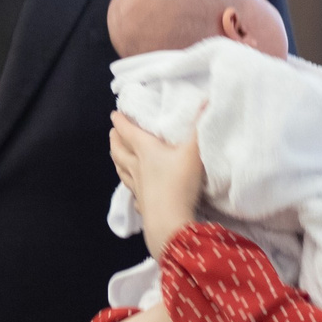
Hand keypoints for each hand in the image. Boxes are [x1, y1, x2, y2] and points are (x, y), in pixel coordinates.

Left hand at [110, 113, 203, 259]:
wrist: (170, 223)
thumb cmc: (179, 183)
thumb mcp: (193, 151)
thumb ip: (200, 126)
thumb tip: (208, 98)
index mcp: (145, 151)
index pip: (128, 132)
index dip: (121, 121)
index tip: (115, 113)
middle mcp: (136, 168)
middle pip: (120, 151)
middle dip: (115, 140)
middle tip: (113, 132)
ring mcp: (137, 188)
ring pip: (122, 171)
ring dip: (118, 161)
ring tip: (116, 156)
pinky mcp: (142, 205)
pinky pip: (133, 194)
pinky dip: (131, 188)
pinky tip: (134, 192)